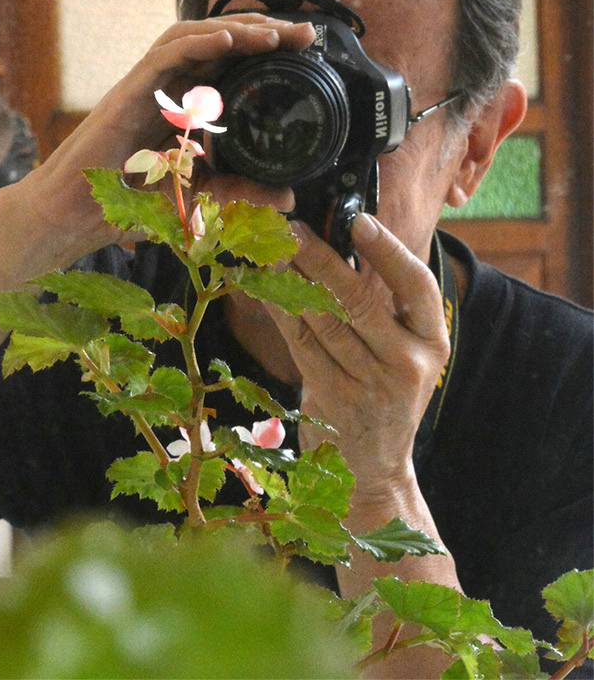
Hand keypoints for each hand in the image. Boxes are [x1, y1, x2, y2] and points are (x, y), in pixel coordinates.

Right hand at [13, 14, 314, 260]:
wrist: (72, 217)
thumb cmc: (123, 206)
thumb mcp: (199, 199)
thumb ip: (240, 194)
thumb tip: (288, 198)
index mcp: (181, 107)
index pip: (228, 64)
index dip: (265, 50)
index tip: (306, 49)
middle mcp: (164, 91)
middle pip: (215, 43)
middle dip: (261, 30)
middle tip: (304, 33)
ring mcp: (144, 89)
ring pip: (190, 38)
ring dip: (233, 29)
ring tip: (271, 33)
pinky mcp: (126, 94)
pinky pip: (162, 57)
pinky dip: (196, 44)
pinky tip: (226, 41)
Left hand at [264, 214, 450, 497]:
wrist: (373, 471)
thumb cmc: (382, 397)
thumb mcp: (400, 354)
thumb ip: (383, 310)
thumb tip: (341, 244)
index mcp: (433, 342)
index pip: (416, 286)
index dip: (388, 251)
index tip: (360, 221)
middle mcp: (408, 362)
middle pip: (358, 299)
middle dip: (320, 260)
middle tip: (293, 230)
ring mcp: (370, 383)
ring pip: (322, 319)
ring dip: (290, 281)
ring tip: (270, 252)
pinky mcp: (333, 398)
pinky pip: (299, 343)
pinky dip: (277, 311)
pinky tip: (261, 288)